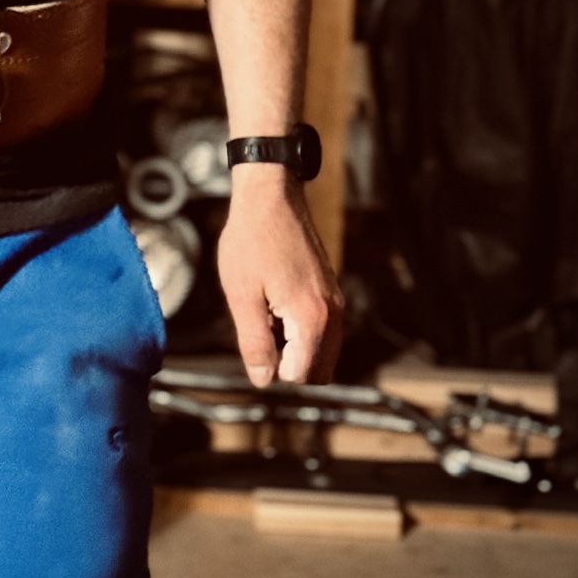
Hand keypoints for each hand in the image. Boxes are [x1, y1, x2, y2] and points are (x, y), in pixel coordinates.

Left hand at [216, 168, 343, 386]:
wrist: (270, 197)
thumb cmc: (252, 240)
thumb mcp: (242, 295)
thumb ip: (255, 342)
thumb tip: (263, 379)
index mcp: (312, 318)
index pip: (302, 374)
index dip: (273, 368)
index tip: (255, 340)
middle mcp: (333, 313)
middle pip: (320, 370)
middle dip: (289, 364)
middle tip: (259, 331)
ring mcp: (335, 301)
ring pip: (324, 352)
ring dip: (295, 349)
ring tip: (266, 317)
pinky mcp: (330, 291)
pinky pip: (323, 331)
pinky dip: (302, 332)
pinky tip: (275, 306)